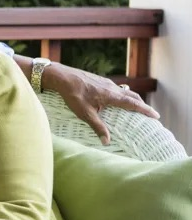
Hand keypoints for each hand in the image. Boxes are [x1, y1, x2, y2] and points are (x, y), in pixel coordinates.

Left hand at [42, 62, 159, 144]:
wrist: (62, 77)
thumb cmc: (73, 95)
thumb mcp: (85, 113)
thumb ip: (97, 127)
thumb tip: (107, 142)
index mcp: (111, 95)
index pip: (133, 103)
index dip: (145, 110)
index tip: (156, 116)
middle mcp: (112, 87)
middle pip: (132, 96)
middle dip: (142, 105)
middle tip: (150, 113)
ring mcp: (106, 82)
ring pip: (124, 91)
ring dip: (132, 99)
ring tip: (136, 107)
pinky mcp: (99, 80)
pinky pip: (116, 88)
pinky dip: (122, 95)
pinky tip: (117, 99)